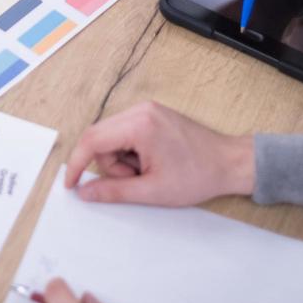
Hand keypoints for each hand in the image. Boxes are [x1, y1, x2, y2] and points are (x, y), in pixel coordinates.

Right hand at [65, 101, 254, 205]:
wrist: (231, 163)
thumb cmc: (198, 176)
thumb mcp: (152, 191)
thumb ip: (113, 191)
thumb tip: (84, 192)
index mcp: (139, 125)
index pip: (92, 140)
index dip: (77, 164)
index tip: (71, 184)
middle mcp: (140, 110)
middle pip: (100, 137)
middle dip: (109, 164)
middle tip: (134, 181)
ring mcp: (148, 110)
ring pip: (111, 136)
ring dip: (121, 160)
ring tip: (148, 173)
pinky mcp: (153, 114)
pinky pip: (125, 132)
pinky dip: (130, 152)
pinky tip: (150, 163)